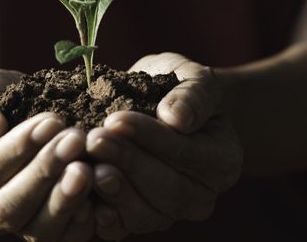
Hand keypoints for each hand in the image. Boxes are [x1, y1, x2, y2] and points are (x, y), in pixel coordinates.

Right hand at [0, 69, 94, 240]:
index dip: (17, 150)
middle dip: (45, 173)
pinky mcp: (45, 227)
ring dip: (66, 198)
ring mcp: (13, 227)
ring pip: (39, 231)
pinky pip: (66, 237)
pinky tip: (100, 193)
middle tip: (76, 139)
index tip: (50, 121)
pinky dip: (85, 221)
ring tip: (88, 165)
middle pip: (10, 209)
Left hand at [86, 53, 242, 239]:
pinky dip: (103, 219)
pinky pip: (123, 228)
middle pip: (168, 189)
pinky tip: (83, 200)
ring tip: (88, 167)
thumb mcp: (192, 79)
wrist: (162, 106)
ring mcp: (170, 213)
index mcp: (223, 160)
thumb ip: (192, 96)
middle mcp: (201, 195)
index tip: (116, 119)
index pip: (188, 154)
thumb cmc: (179, 89)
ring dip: (115, 191)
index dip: (151, 138)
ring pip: (145, 215)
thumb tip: (175, 118)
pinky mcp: (139, 219)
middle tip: (94, 139)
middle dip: (128, 163)